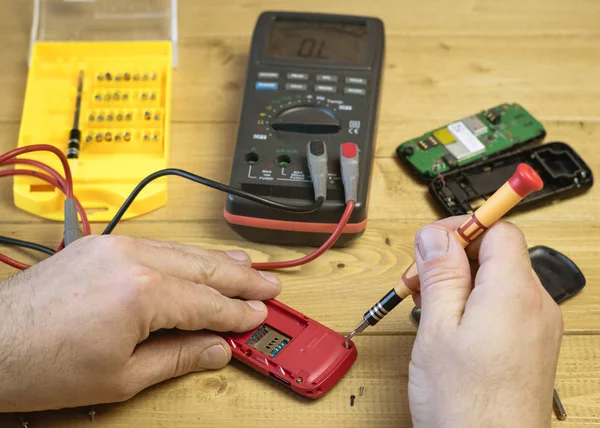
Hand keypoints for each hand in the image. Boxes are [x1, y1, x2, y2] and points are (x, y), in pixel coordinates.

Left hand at [0, 235, 280, 411]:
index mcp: (144, 293)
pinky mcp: (101, 244)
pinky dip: (185, 255)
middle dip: (241, 279)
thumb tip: (217, 350)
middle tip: (271, 285)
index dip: (238, 313)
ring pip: (183, 250)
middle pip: (204, 267)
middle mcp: (133, 258)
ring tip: (248, 268)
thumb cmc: (42, 366)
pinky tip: (199, 260)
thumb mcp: (123, 376)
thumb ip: (179, 357)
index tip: (260, 316)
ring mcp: (116, 245)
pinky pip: (157, 245)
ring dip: (218, 261)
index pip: (208, 302)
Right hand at [407, 219, 562, 427]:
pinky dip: (476, 303)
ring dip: (461, 282)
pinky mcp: (534, 345)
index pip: (499, 229)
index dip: (462, 228)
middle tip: (419, 282)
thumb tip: (436, 234)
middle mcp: (536, 305)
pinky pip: (506, 305)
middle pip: (497, 253)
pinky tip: (451, 326)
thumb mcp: (438, 328)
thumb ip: (440, 274)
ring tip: (429, 308)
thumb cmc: (465, 404)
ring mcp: (539, 327)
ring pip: (499, 280)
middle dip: (454, 258)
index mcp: (514, 292)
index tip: (432, 243)